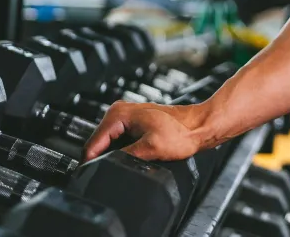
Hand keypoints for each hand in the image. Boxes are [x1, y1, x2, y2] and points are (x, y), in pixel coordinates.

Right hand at [83, 101, 208, 161]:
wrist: (199, 126)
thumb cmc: (182, 132)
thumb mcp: (150, 148)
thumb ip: (124, 157)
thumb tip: (106, 165)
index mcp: (118, 114)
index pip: (92, 143)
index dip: (90, 163)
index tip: (90, 177)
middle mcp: (119, 112)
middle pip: (97, 143)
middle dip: (101, 159)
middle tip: (110, 173)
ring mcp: (125, 117)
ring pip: (106, 143)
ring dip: (110, 155)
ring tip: (123, 164)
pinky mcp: (132, 124)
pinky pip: (117, 141)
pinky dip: (120, 151)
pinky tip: (130, 158)